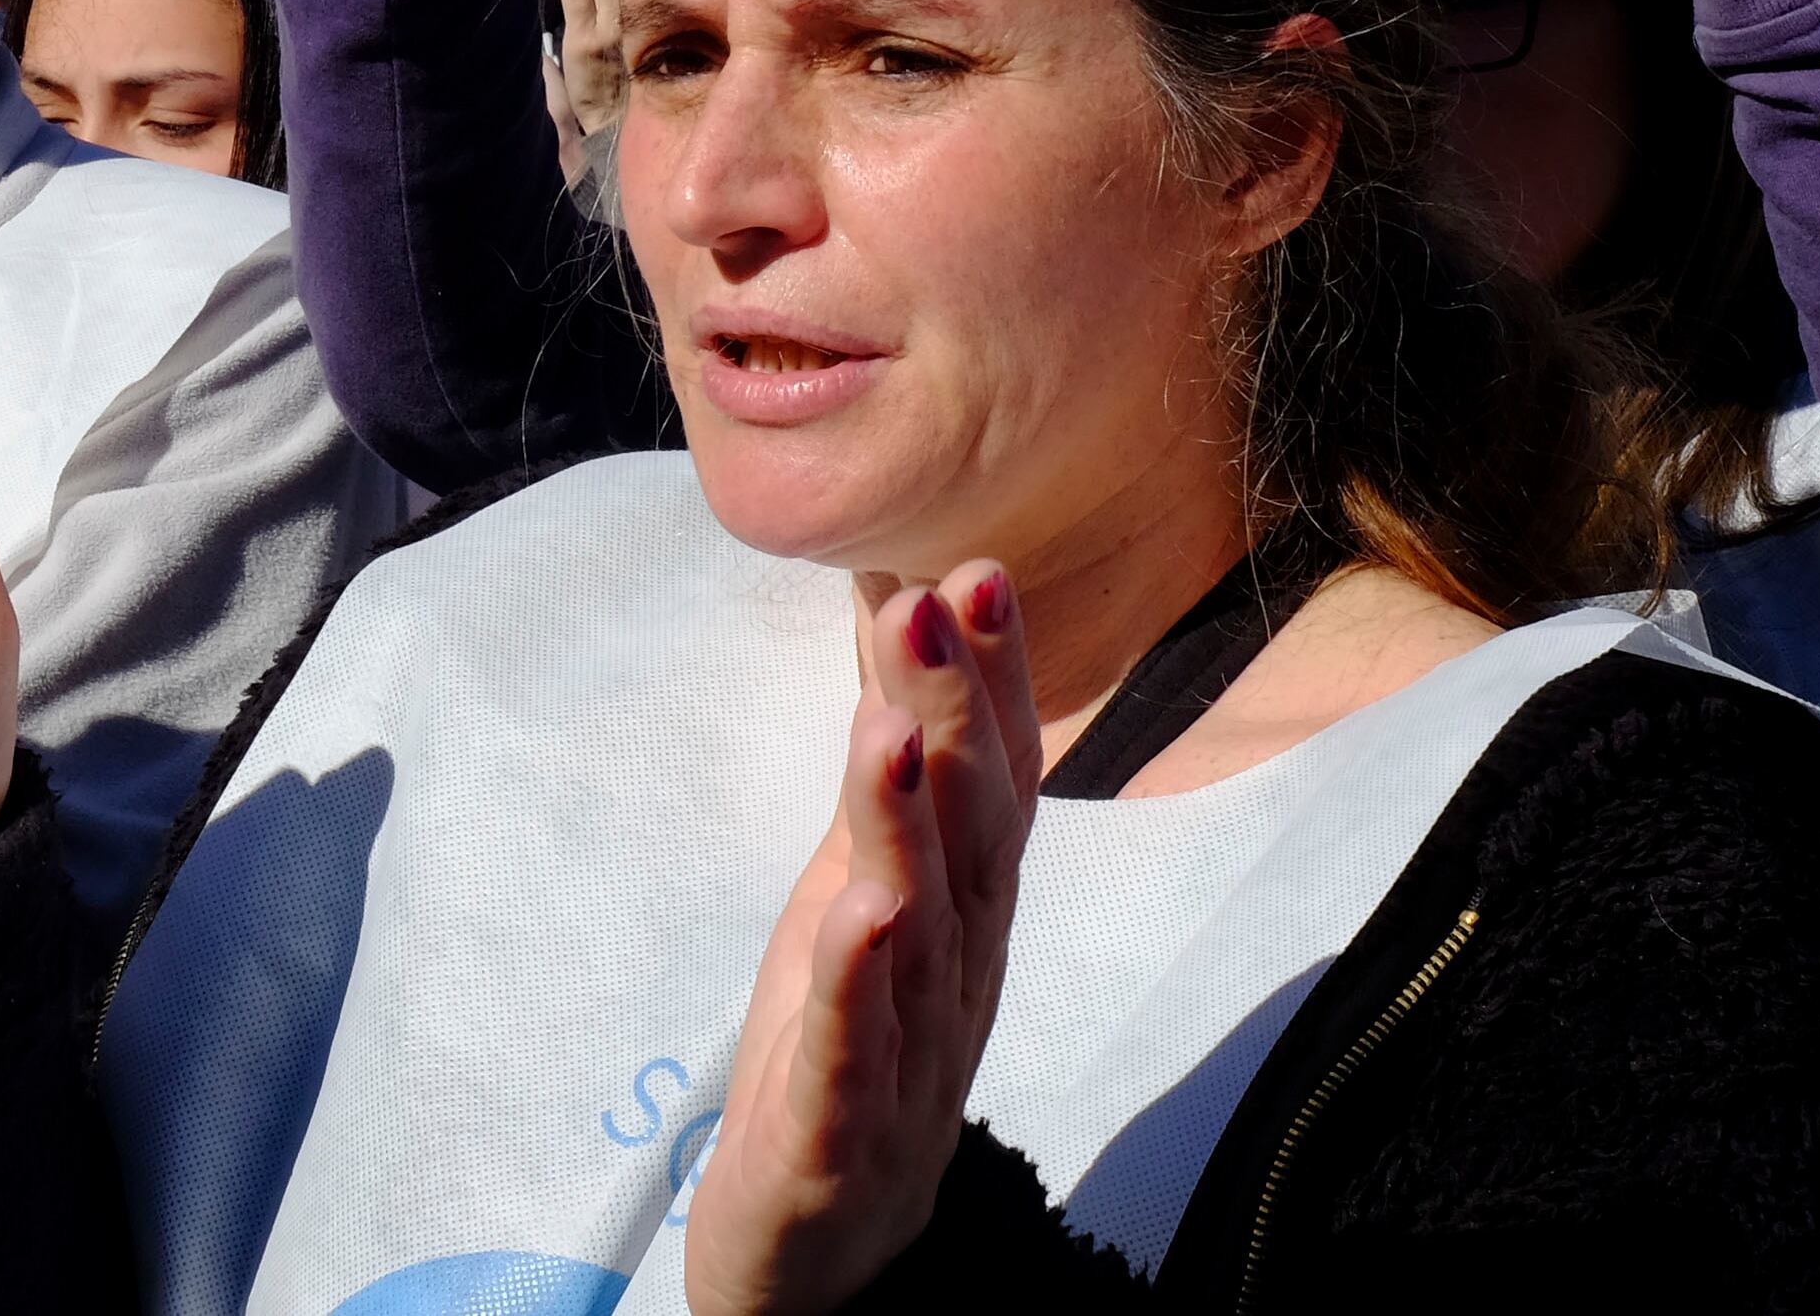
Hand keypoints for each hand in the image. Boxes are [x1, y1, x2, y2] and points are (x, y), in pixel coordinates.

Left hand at [684, 566, 1037, 1315]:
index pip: (994, 779)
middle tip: (933, 598)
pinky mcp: (837, 1134)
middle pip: (967, 834)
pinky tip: (857, 915)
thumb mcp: (856, 880)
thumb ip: (886, 762)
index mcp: (965, 911)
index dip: (991, 679)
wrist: (824, 1253)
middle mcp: (956, 972)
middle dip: (953, 712)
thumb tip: (890, 604)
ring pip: (915, 931)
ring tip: (889, 728)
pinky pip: (853, 1055)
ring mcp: (906, 1055)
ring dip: (905, 826)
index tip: (975, 571)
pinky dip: (856, 984)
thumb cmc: (847, 1038)